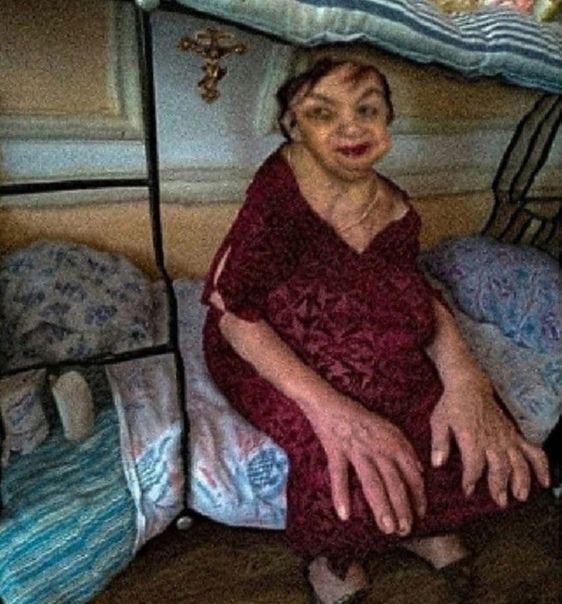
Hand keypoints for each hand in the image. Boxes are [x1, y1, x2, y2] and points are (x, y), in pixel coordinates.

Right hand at [309, 396, 425, 535]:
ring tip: (387, 527)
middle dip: (402, 506)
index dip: (418, 494)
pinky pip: (339, 474)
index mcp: (391, 439)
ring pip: (372, 481)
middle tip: (406, 529)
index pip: (411, 470)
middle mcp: (376, 445)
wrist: (327, 400)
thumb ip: (403, 447)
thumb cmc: (356, 414)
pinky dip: (341, 494)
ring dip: (381, 506)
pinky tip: (345, 514)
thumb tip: (419, 469)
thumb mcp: (385, 425)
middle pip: (394, 480)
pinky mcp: (335, 448)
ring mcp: (355, 447)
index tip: (420, 513)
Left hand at [430, 376, 549, 506]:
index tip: (467, 491)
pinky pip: (532, 450)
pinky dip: (541, 466)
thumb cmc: (452, 405)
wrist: (469, 386)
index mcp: (471, 437)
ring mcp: (505, 437)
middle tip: (500, 502)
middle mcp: (491, 439)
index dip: (471, 479)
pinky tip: (544, 481)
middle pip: (499, 466)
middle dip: (500, 485)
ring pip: (518, 461)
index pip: (473, 464)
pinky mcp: (514, 434)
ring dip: (521, 479)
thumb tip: (436, 464)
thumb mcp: (439, 421)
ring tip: (520, 496)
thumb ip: (439, 443)